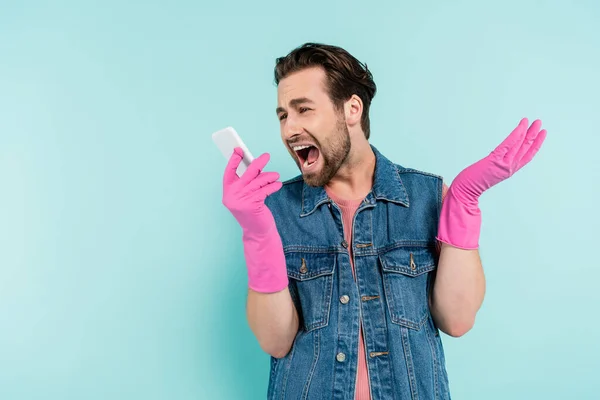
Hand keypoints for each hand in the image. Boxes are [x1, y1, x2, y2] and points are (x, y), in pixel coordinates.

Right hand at [223, 148, 282, 235]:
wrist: (256, 232)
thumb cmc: (252, 212)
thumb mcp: (245, 196)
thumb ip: (246, 183)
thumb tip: (255, 164)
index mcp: (228, 192)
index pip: (228, 172)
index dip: (233, 160)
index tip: (238, 150)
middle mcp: (232, 196)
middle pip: (247, 173)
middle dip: (258, 162)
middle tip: (267, 155)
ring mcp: (241, 200)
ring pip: (258, 181)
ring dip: (269, 176)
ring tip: (276, 175)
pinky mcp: (252, 204)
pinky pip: (265, 190)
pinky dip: (273, 186)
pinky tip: (278, 185)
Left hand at [437, 118, 546, 248]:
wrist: (464, 192)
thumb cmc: (472, 182)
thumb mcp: (488, 171)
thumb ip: (495, 163)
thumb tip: (497, 154)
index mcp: (509, 170)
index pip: (527, 156)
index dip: (536, 144)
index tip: (542, 133)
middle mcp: (509, 168)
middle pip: (526, 149)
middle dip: (534, 135)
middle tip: (540, 122)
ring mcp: (503, 165)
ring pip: (520, 146)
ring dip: (528, 132)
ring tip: (533, 122)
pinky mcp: (495, 161)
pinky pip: (508, 145)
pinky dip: (516, 135)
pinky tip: (521, 126)